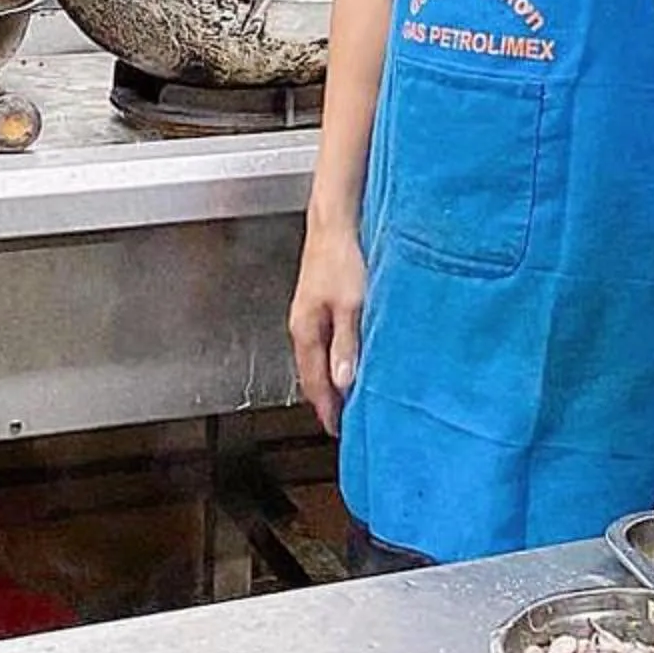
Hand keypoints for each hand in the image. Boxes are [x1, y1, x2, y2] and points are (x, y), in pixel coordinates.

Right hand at [290, 220, 366, 434]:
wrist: (334, 222)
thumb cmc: (342, 258)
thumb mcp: (351, 305)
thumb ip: (347, 345)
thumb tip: (343, 383)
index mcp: (305, 331)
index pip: (314, 382)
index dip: (326, 408)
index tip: (337, 429)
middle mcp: (302, 326)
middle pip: (312, 373)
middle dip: (326, 399)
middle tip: (343, 420)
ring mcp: (308, 314)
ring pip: (317, 358)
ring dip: (330, 379)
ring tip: (347, 397)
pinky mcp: (318, 303)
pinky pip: (323, 342)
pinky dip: (333, 359)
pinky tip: (347, 360)